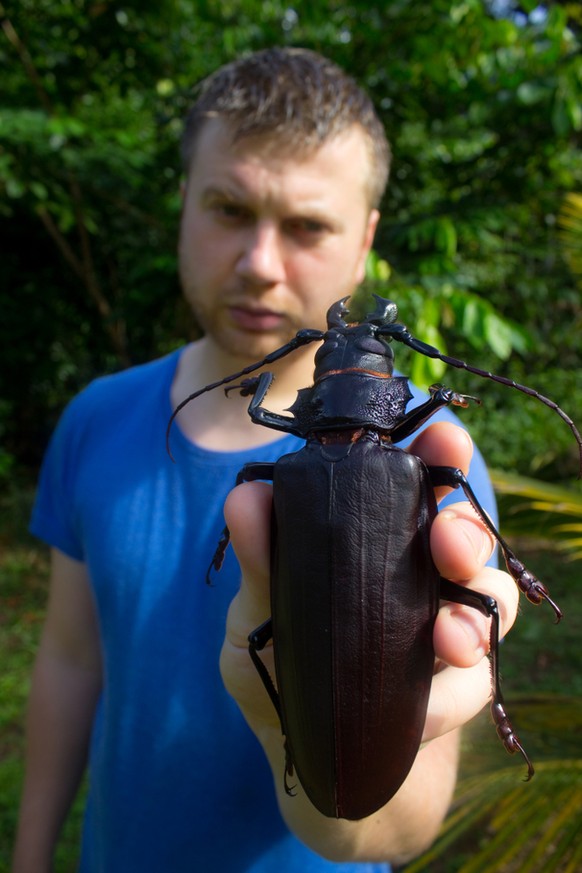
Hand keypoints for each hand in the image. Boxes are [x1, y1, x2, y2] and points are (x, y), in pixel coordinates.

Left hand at [219, 420, 518, 751]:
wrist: (302, 754)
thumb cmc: (279, 669)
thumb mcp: (256, 614)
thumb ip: (261, 562)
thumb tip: (246, 498)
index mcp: (372, 538)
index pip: (415, 482)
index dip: (438, 455)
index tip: (444, 442)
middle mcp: (417, 573)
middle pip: (466, 534)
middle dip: (467, 531)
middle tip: (447, 543)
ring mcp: (442, 627)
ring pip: (490, 599)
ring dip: (473, 615)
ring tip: (446, 638)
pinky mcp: (457, 687)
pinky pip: (476, 681)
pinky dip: (450, 694)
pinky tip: (422, 708)